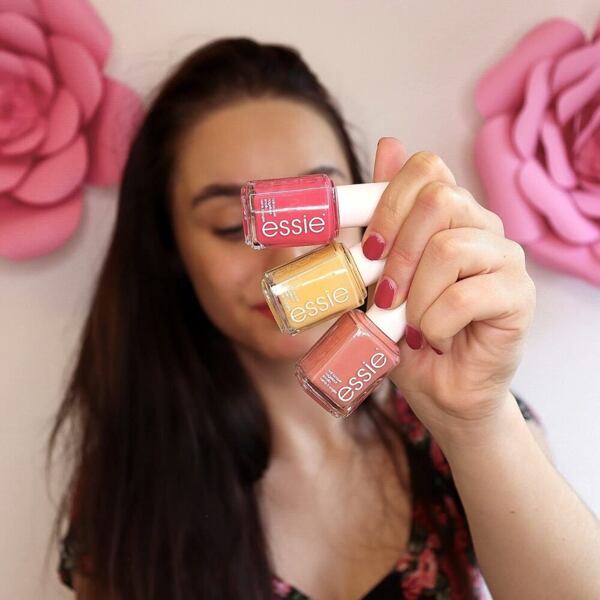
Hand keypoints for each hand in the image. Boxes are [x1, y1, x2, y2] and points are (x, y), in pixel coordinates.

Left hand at [364, 138, 535, 442]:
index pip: (426, 168)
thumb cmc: (407, 333)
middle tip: (386, 295)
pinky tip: (435, 337)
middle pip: (439, 198)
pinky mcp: (519, 296)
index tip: (368, 250)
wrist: (440, 390)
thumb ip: (378, 221)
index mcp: (448, 215)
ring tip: (411, 324)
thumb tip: (387, 145)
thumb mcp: (376, 276)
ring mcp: (505, 259)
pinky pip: (467, 295)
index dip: (389, 202)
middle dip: (398, 252)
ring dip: (415, 296)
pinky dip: (436, 322)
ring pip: (449, 248)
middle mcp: (482, 226)